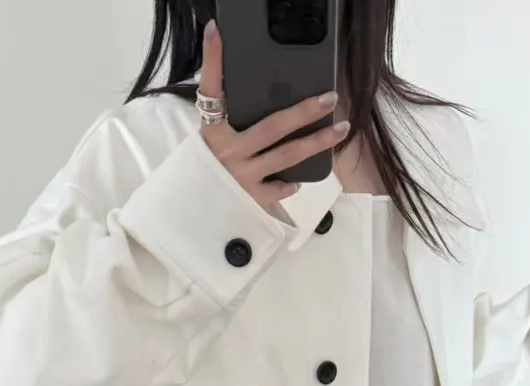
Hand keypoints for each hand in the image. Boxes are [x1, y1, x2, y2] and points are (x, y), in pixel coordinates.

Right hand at [198, 21, 348, 208]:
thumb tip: (234, 78)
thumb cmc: (203, 168)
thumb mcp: (207, 137)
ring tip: (340, 129)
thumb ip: (223, 113)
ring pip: (287, 156)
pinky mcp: (250, 198)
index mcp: (212, 130)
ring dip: (317, 142)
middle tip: (329, 98)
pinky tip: (298, 180)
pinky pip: (278, 188)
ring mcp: (242, 176)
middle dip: (304, 111)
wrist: (190, 210)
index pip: (211, 89)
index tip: (217, 31)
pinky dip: (289, 184)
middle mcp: (229, 151)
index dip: (212, 59)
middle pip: (273, 126)